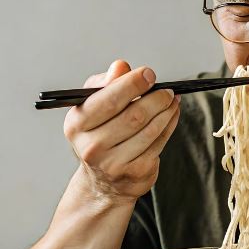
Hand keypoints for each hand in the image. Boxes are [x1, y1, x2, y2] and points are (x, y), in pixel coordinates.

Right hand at [63, 60, 179, 205]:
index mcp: (77, 125)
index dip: (132, 84)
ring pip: (150, 130)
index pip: (108, 101)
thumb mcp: (92, 105)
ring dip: (166, 111)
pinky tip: (171, 114)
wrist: (102, 181)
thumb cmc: (98, 134)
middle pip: (134, 116)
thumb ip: (106, 83)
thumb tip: (121, 67)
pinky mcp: (135, 173)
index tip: (148, 74)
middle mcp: (92, 147)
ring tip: (171, 99)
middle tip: (166, 90)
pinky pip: (158, 143)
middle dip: (156, 98)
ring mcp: (113, 163)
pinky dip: (169, 125)